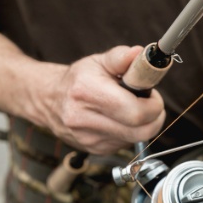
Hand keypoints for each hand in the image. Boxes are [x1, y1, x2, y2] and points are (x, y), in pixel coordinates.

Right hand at [40, 46, 165, 154]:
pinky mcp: (94, 149)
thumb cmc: (78, 79)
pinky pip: (126, 144)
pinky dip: (130, 132)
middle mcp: (84, 119)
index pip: (136, 112)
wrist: (48, 100)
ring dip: (143, 124)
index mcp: (88, 92)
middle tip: (149, 103)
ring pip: (136, 139)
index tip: (153, 95)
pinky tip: (119, 119)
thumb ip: (121, 57)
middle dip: (154, 117)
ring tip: (131, 108)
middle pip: (141, 131)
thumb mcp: (98, 61)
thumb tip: (139, 53)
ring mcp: (89, 138)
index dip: (154, 105)